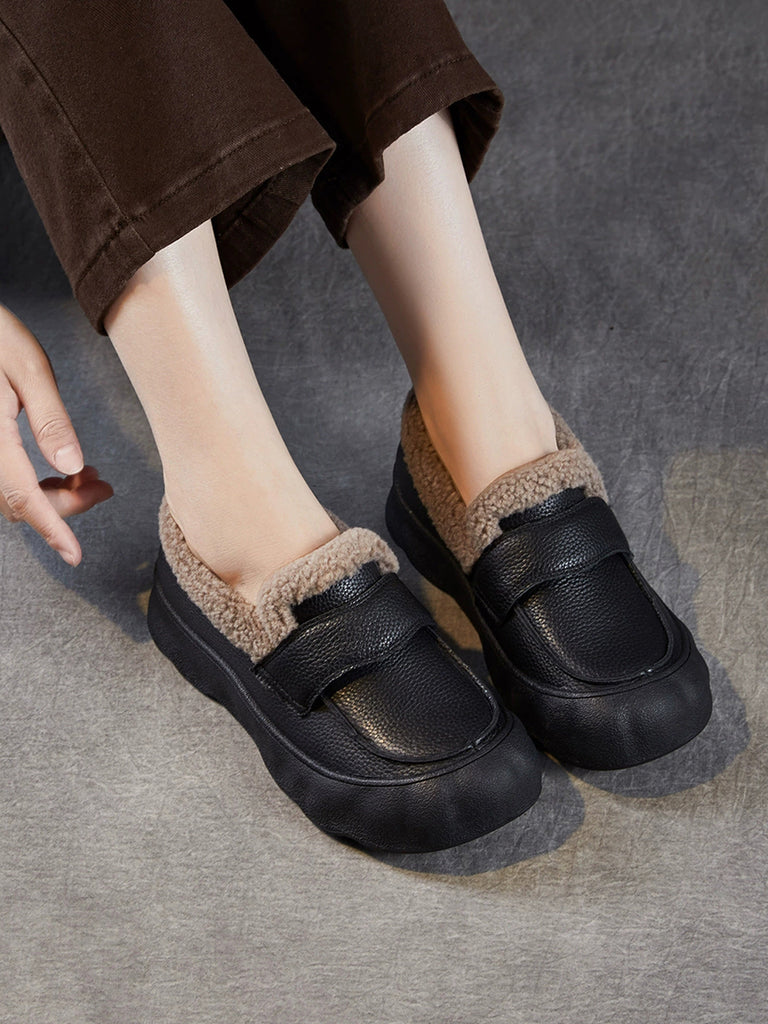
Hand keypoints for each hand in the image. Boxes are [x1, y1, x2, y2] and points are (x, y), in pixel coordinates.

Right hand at [0, 302, 113, 564]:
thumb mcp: (29, 369)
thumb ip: (51, 421)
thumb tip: (72, 467)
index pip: (23, 496)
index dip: (52, 530)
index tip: (75, 556)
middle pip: (19, 502)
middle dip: (66, 504)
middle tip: (105, 486)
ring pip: (10, 495)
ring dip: (51, 495)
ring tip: (89, 476)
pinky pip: (3, 480)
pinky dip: (33, 483)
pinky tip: (61, 468)